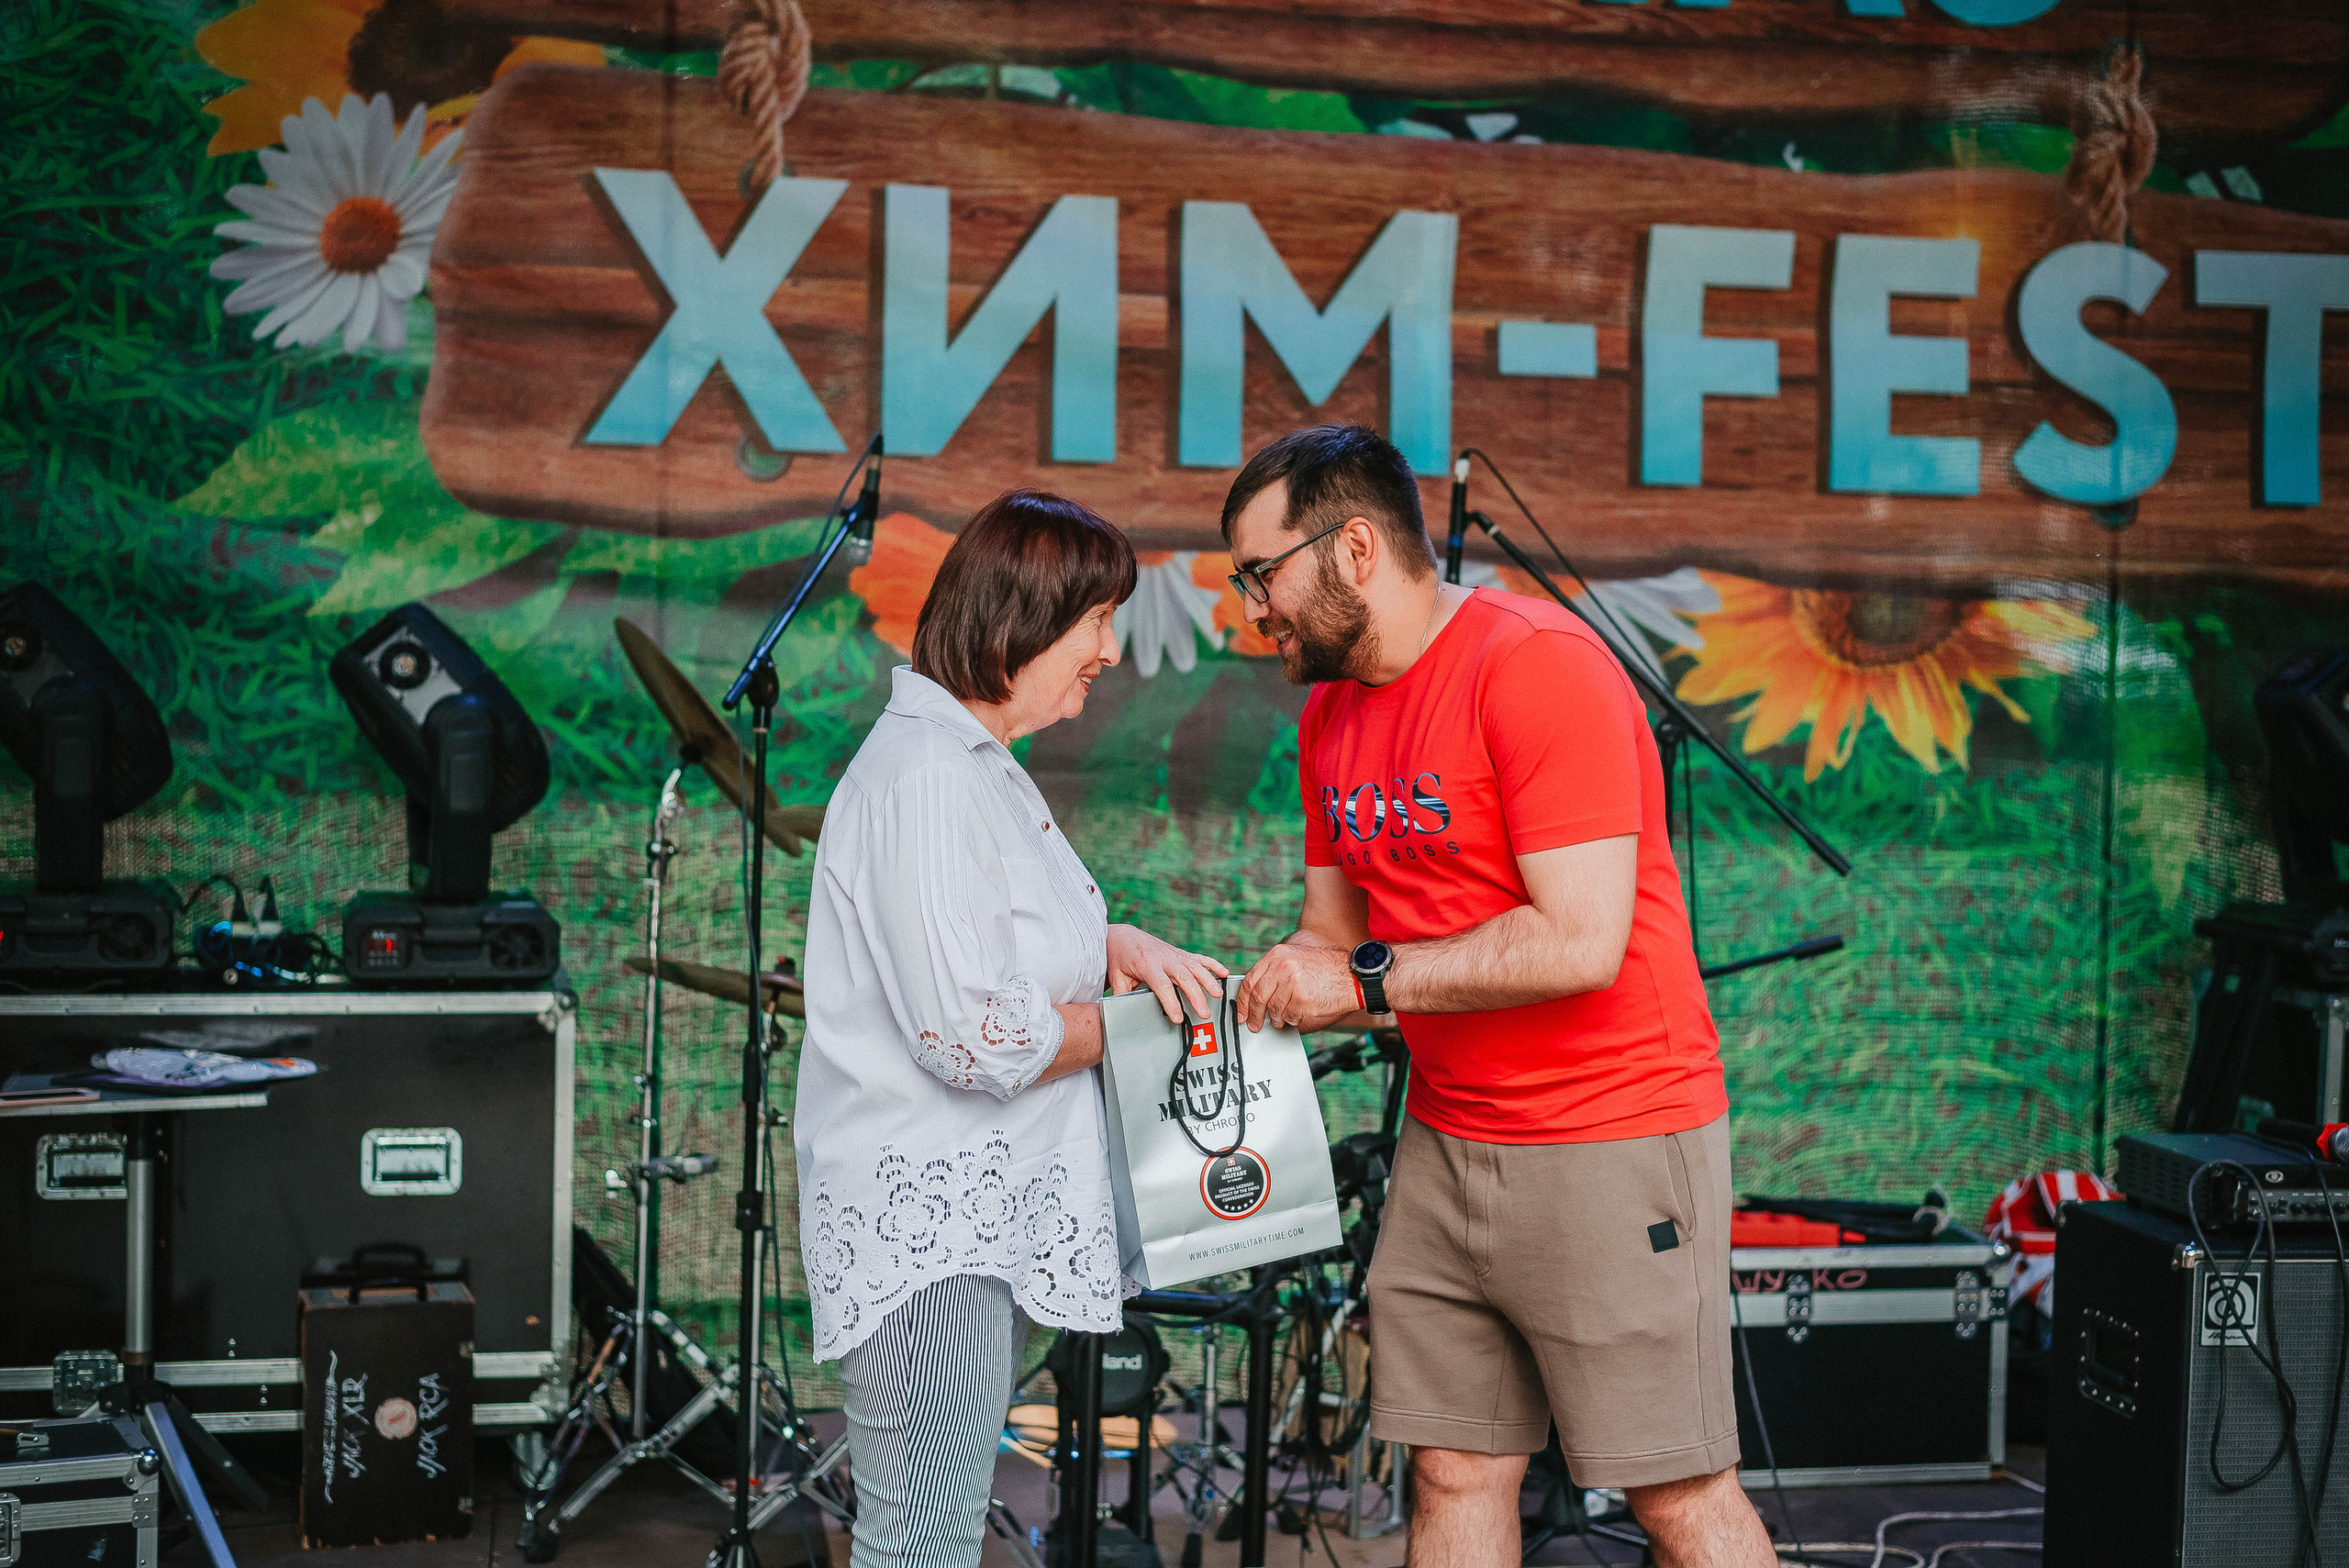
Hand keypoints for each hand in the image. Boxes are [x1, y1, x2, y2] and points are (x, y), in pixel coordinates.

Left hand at [1107, 925, 1230, 1023]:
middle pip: (1183, 977)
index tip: (1178, 1018)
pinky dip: (1212, 964)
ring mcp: (1173, 954)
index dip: (1171, 1002)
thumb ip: (1123, 996)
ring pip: (1194, 966)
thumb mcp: (1117, 978)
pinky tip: (1224, 973)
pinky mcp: (1179, 953)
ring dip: (1208, 981)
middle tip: (1204, 1013)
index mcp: (1146, 964)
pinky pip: (1198, 958)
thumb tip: (1128, 1015)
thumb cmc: (1119, 958)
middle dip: (1196, 996)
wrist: (1122, 936)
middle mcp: (1163, 957)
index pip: (1162, 985)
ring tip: (1218, 995)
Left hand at [1236, 942, 1359, 1033]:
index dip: (1242, 1000)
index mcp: (1278, 955)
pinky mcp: (1301, 1000)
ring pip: (1273, 1009)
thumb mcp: (1297, 959)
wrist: (1352, 976)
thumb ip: (1275, 972)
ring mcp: (1292, 983)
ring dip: (1276, 1018)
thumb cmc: (1326, 970)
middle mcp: (1282, 967)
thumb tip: (1255, 993)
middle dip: (1253, 1015)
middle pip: (1258, 997)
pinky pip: (1288, 1017)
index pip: (1250, 980)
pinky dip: (1291, 1020)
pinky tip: (1299, 1014)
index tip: (1241, 1012)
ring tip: (1283, 1017)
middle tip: (1253, 1025)